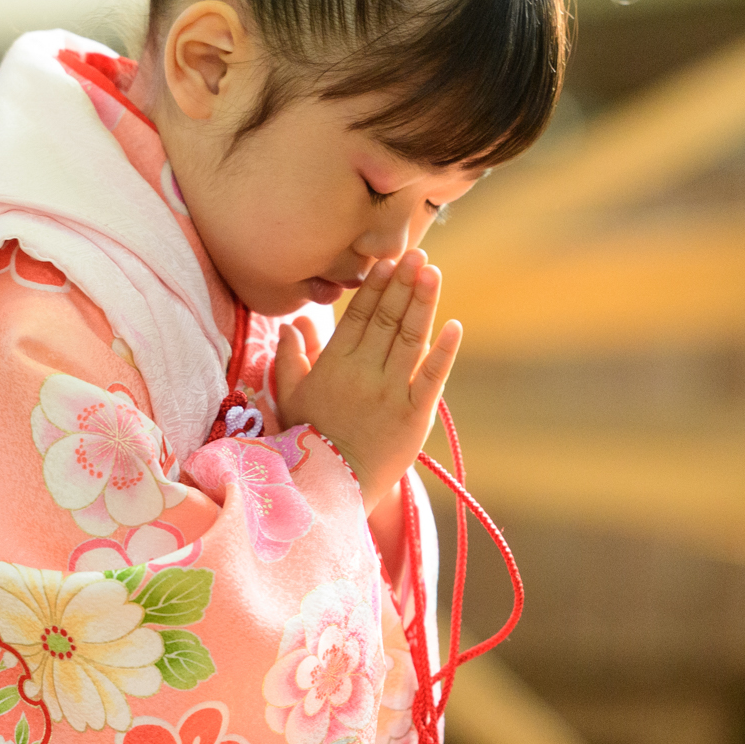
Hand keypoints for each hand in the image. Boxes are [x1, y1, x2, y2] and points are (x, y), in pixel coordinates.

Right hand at [270, 250, 462, 512]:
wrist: (331, 489)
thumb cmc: (309, 441)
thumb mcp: (289, 396)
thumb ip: (291, 357)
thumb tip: (293, 322)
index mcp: (334, 365)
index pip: (358, 316)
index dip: (375, 286)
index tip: (388, 261)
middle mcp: (363, 374)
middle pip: (386, 319)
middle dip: (402, 284)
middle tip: (417, 254)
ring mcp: (390, 394)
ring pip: (409, 339)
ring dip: (422, 303)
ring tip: (432, 272)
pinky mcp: (414, 417)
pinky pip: (431, 379)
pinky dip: (444, 352)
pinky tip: (455, 326)